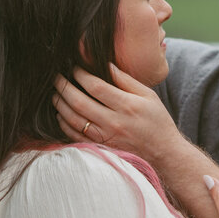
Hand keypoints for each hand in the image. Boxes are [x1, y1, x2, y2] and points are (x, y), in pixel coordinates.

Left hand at [53, 64, 181, 160]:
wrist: (163, 152)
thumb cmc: (157, 121)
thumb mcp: (148, 95)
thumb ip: (126, 80)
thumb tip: (106, 64)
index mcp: (126, 105)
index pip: (96, 86)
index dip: (81, 75)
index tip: (74, 67)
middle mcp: (113, 122)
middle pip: (80, 102)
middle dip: (64, 87)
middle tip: (56, 78)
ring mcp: (105, 136)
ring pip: (74, 119)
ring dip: (60, 105)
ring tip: (55, 94)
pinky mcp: (101, 147)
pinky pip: (75, 136)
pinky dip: (64, 124)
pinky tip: (60, 114)